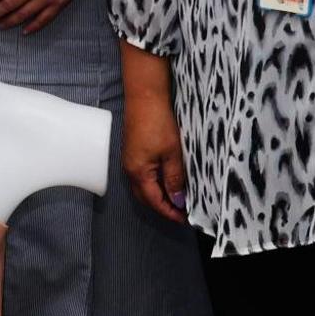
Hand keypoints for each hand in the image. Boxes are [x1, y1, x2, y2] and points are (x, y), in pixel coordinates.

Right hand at [122, 88, 187, 224]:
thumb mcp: (172, 152)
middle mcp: (130, 170)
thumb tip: (178, 200)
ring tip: (177, 198)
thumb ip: (174, 178)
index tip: (185, 218)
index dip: (170, 212)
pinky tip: (168, 180)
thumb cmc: (157, 122)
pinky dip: (155, 183)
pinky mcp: (133, 152)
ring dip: (159, 195)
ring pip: (144, 187)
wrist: (144, 97)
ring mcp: (129, 160)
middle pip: (146, 198)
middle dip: (163, 207)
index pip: (155, 201)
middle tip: (182, 211)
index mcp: (138, 173)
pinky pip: (143, 176)